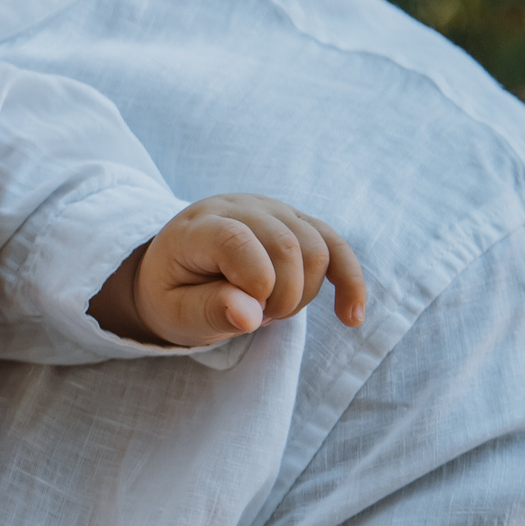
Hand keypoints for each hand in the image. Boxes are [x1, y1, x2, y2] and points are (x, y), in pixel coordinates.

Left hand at [92, 194, 368, 348]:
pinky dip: (348, 281)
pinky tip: (350, 317)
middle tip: (259, 318)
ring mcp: (270, 209)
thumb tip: (249, 314)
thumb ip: (208, 310)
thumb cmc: (175, 293)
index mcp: (197, 227)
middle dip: (284, 296)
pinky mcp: (295, 221)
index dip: (254, 281)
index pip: (236, 239)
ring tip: (274, 310)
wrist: (178, 270)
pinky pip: (335, 245)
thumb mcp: (176, 311)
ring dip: (306, 293)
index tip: (250, 314)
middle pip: (286, 244)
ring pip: (316, 246)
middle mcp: (236, 207)